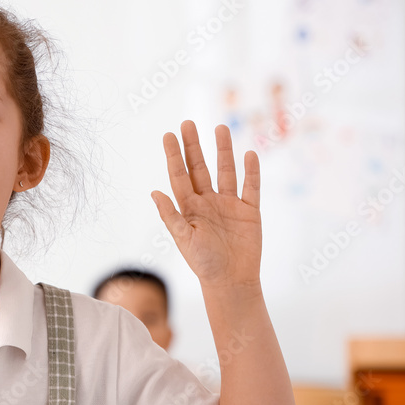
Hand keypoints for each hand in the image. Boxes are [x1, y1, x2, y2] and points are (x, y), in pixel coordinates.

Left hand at [152, 121, 261, 288]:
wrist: (231, 281)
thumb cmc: (203, 263)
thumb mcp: (184, 239)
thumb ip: (171, 216)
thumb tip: (154, 192)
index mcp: (189, 207)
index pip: (179, 176)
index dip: (174, 155)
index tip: (168, 135)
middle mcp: (207, 201)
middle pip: (199, 167)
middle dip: (193, 146)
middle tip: (188, 123)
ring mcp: (229, 204)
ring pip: (226, 171)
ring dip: (223, 151)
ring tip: (220, 128)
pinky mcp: (249, 211)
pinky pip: (251, 187)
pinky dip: (251, 172)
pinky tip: (250, 154)